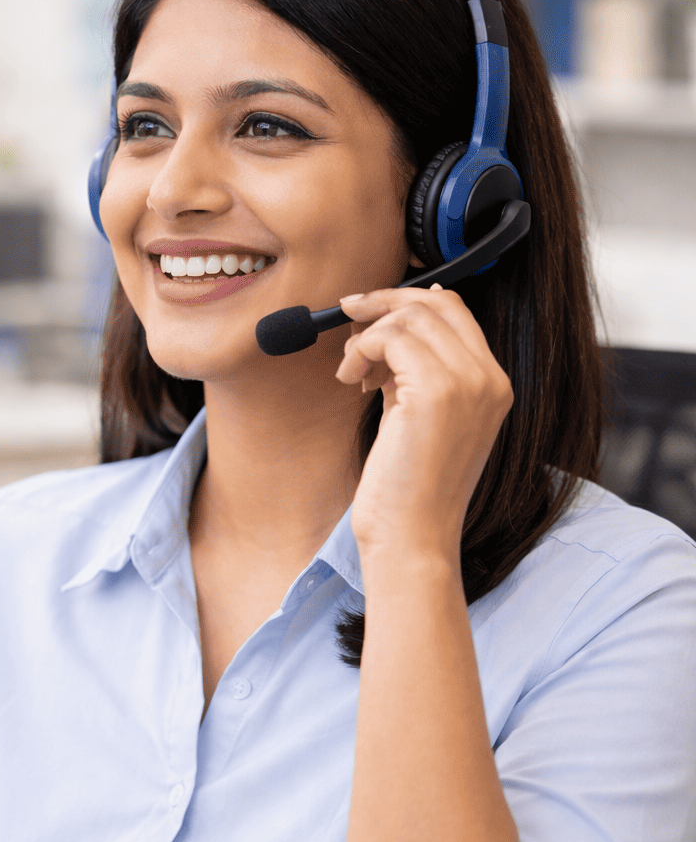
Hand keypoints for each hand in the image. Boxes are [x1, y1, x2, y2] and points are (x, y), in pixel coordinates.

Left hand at [335, 286, 512, 566]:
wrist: (413, 539)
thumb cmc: (411, 492)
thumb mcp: (423, 420)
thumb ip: (418, 375)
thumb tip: (391, 330)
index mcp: (494, 387)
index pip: (456, 313)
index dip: (407, 302)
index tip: (370, 310)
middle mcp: (489, 380)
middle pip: (436, 304)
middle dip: (383, 302)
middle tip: (348, 317)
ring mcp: (467, 384)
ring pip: (410, 317)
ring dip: (368, 334)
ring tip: (352, 370)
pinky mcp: (436, 392)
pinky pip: (391, 337)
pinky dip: (362, 349)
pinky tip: (352, 380)